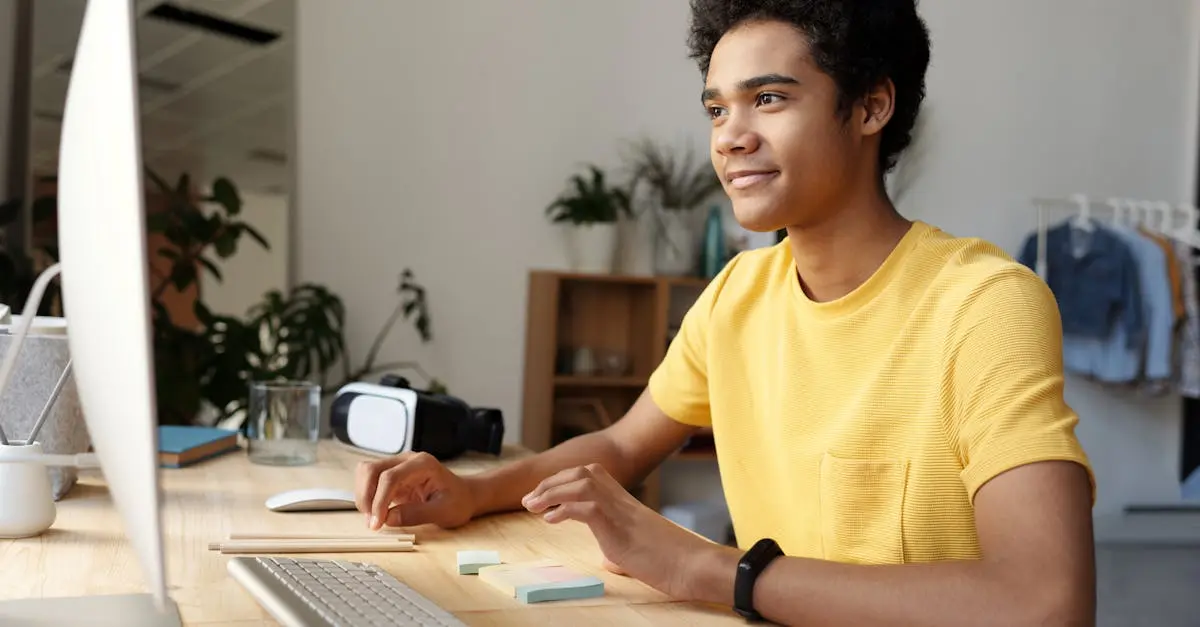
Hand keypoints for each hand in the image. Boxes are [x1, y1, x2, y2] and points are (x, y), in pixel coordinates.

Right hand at [354, 452, 475, 530]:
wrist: (463, 496)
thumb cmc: (457, 502)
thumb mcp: (444, 512)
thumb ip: (417, 514)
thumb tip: (389, 518)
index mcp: (422, 463)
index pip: (390, 477)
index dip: (379, 500)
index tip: (377, 523)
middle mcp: (407, 460)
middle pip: (371, 469)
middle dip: (366, 497)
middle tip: (372, 523)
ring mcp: (397, 466)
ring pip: (366, 473)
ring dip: (363, 496)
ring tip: (374, 519)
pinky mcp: (391, 476)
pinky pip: (369, 481)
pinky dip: (367, 497)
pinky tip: (376, 513)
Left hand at [521, 463, 715, 599]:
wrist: (690, 564)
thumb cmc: (668, 560)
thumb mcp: (635, 551)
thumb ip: (618, 548)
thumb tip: (609, 559)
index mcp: (623, 502)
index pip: (588, 476)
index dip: (562, 481)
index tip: (543, 494)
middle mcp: (620, 499)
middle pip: (581, 473)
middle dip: (551, 482)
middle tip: (529, 499)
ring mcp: (620, 509)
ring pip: (581, 484)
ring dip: (551, 492)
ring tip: (532, 506)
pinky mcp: (618, 525)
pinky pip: (586, 507)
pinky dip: (564, 509)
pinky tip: (551, 520)